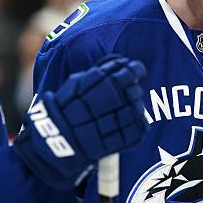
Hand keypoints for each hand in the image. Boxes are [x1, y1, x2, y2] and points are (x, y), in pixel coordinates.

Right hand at [14, 55, 147, 189]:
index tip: (133, 72)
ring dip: (129, 109)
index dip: (135, 69)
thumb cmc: (67, 106)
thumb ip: (102, 71)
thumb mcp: (78, 81)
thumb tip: (122, 63)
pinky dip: (133, 125)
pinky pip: (142, 124)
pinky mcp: (132, 134)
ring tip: (111, 117)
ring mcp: (128, 115)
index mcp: (109, 79)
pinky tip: (118, 126)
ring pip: (139, 106)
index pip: (134, 69)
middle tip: (115, 100)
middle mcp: (121, 95)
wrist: (61, 138)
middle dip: (129, 92)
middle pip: (136, 88)